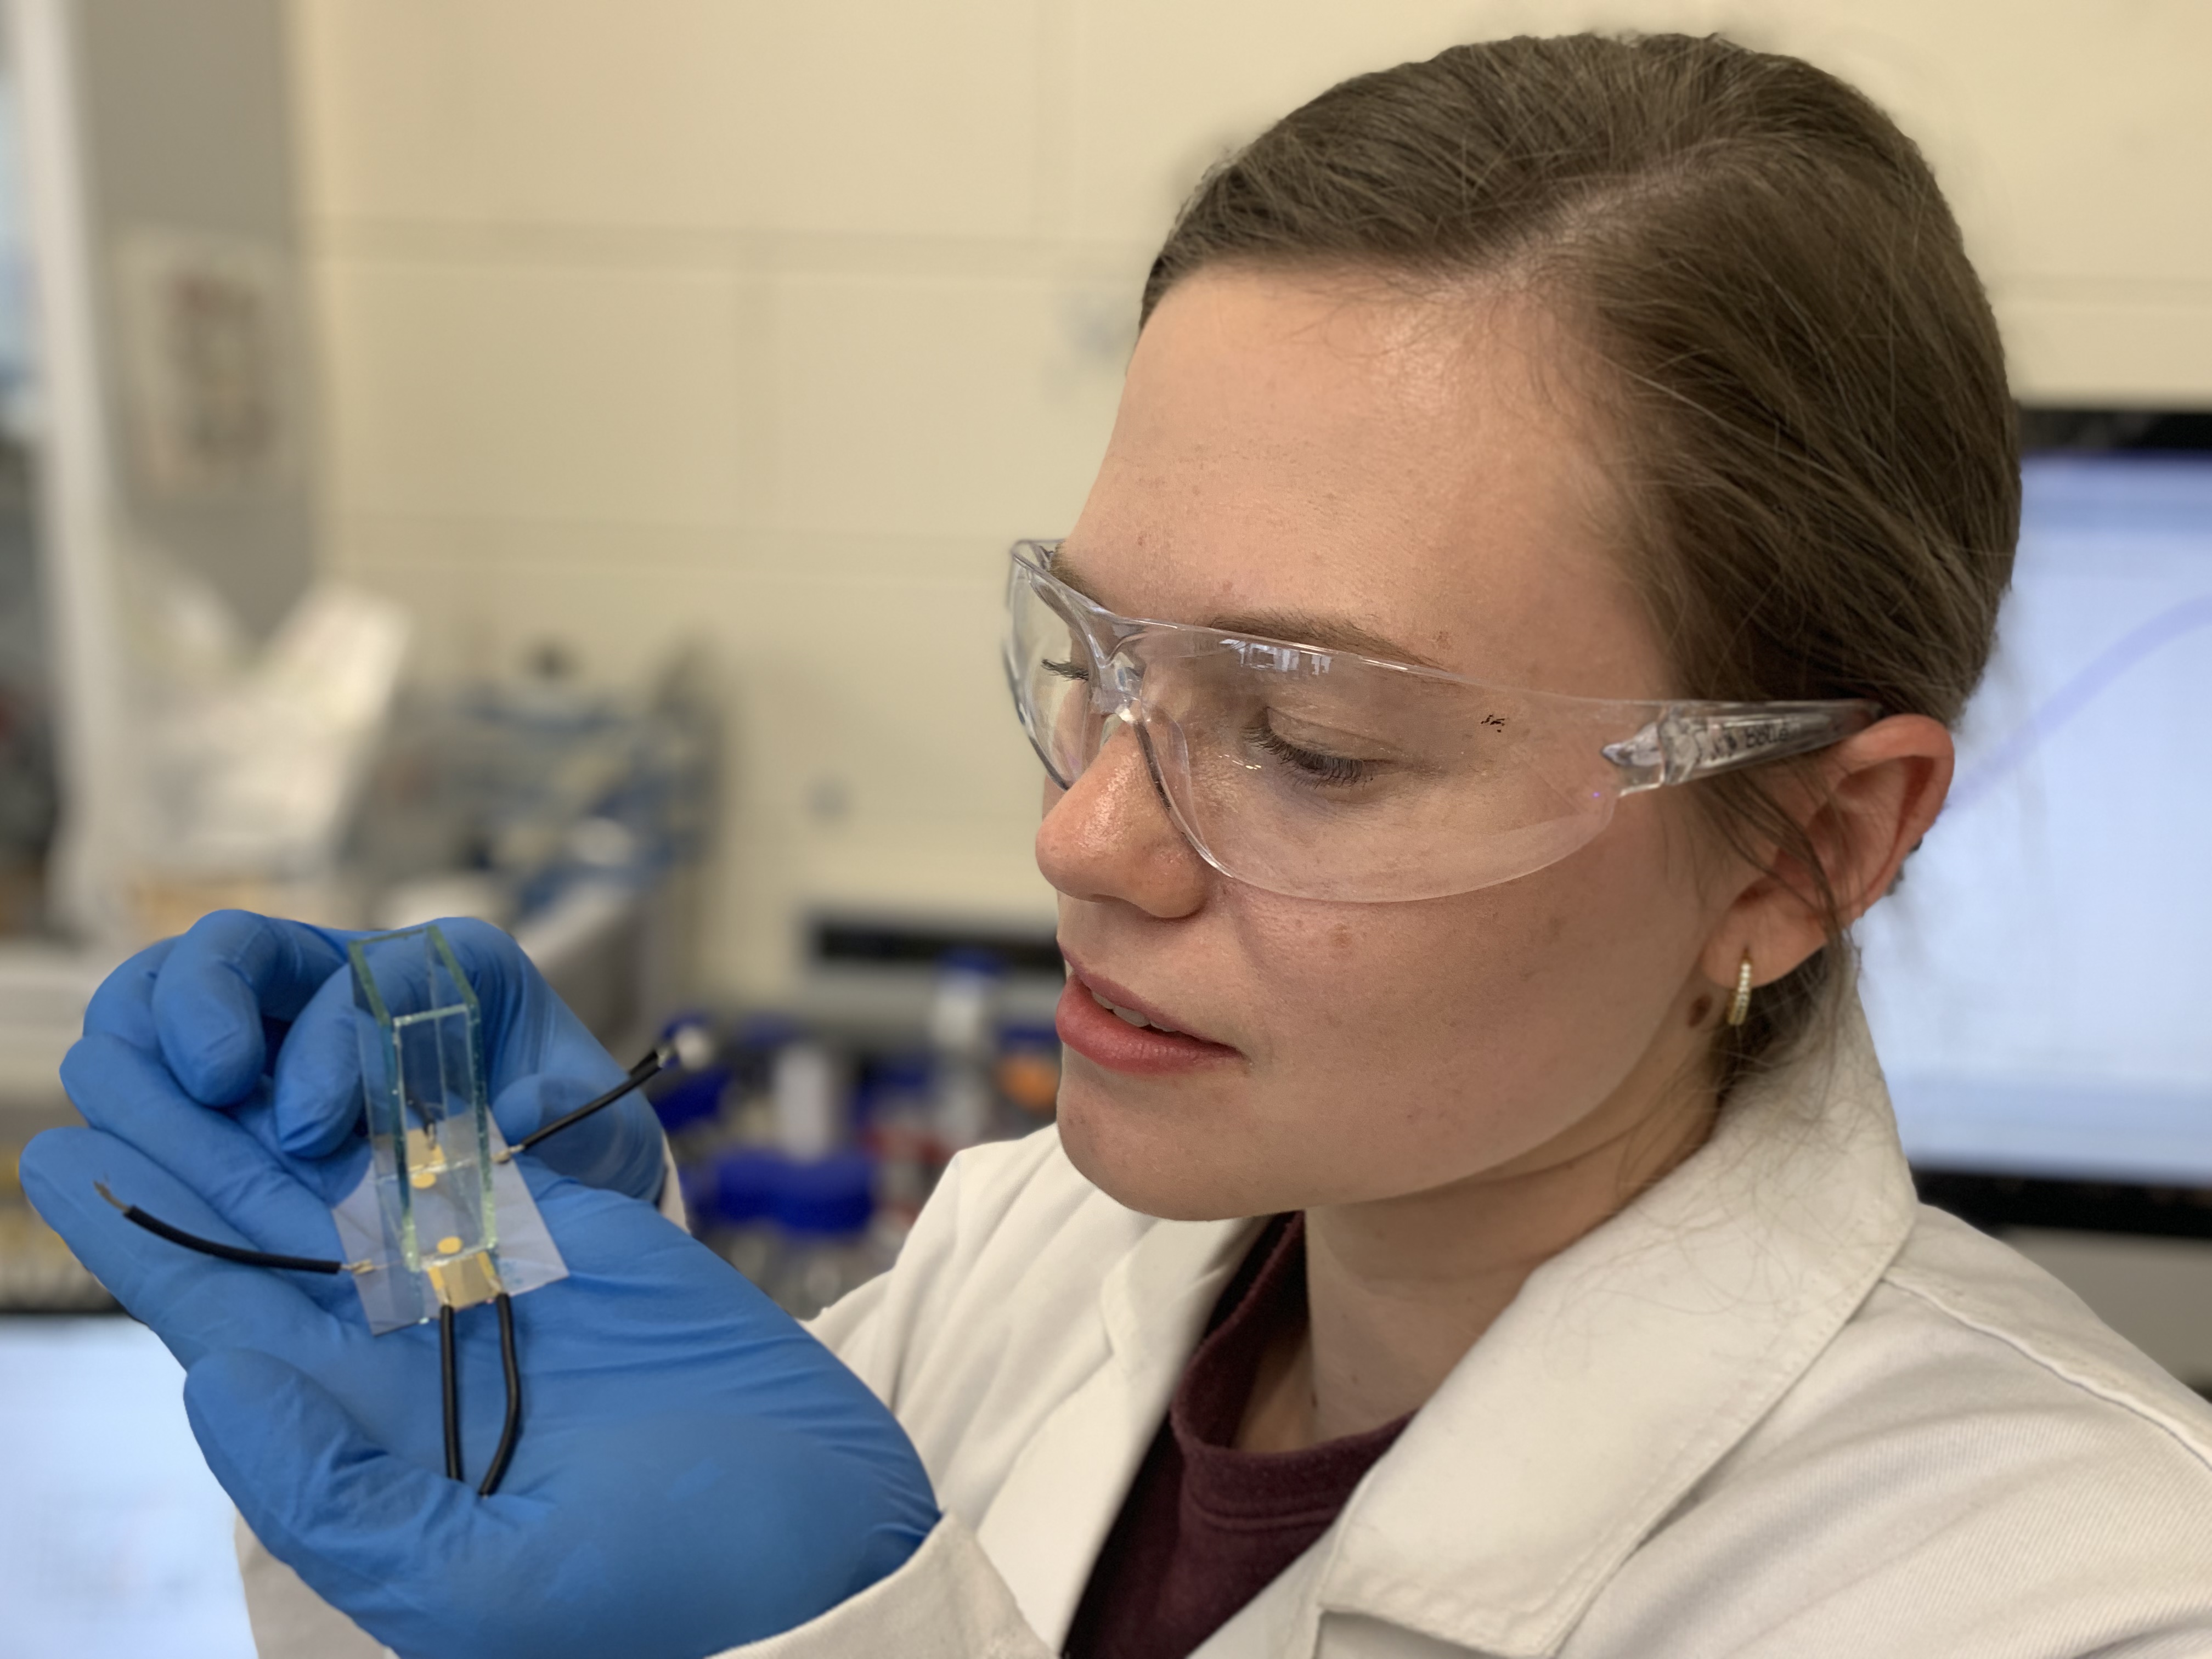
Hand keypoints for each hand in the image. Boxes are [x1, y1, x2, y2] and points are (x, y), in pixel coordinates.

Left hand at [24, 1027, 936, 1658]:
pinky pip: (468, 1145)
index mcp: (367, 1440)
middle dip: (179, 1136)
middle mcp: (410, 1350)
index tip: (58, 1154)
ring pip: (354, 1168)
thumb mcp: (481, 1589)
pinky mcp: (573, 1232)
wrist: (826, 1540)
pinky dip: (405, 1086)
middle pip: (264, 1224)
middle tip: (98, 1041)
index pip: (223, 1322)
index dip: (139, 1239)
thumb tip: (220, 1379)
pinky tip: (341, 1039)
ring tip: (182, 1019)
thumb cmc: (674, 1594)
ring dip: (267, 1095)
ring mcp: (491, 1282)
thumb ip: (335, 1499)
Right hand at [98, 909, 667, 1204]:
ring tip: (144, 1131)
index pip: (364, 974)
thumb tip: (519, 1110)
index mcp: (451, 969)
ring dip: (145, 1057)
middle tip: (209, 1093)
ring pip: (165, 996)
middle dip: (201, 1009)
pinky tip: (135, 1169)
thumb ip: (573, 1121)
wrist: (559, 1190)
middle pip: (235, 948)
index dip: (330, 1046)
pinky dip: (136, 1110)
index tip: (316, 1133)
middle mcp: (353, 974)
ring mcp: (282, 1025)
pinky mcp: (239, 1086)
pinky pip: (154, 1073)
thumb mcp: (604, 1137)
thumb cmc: (578, 1148)